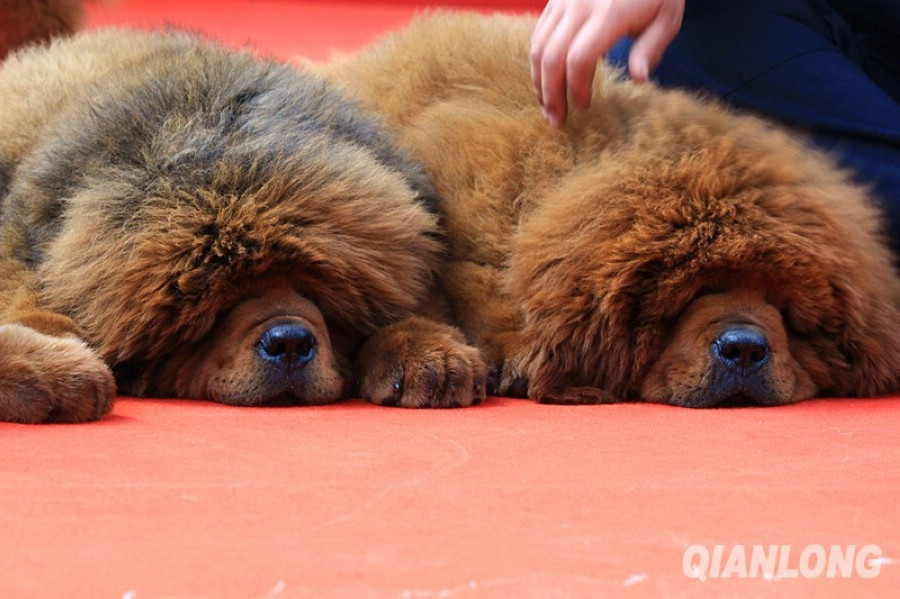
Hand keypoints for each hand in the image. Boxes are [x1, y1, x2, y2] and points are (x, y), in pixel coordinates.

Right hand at [531, 0, 684, 126]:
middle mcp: (579, 5)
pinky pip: (539, 33)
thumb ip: (651, 48)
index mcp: (608, 13)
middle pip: (551, 57)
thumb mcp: (667, 17)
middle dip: (550, 94)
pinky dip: (538, 61)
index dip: (576, 89)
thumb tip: (638, 80)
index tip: (584, 106)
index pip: (579, 59)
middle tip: (557, 120)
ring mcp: (564, 0)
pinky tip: (546, 80)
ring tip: (547, 106)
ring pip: (538, 46)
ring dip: (538, 81)